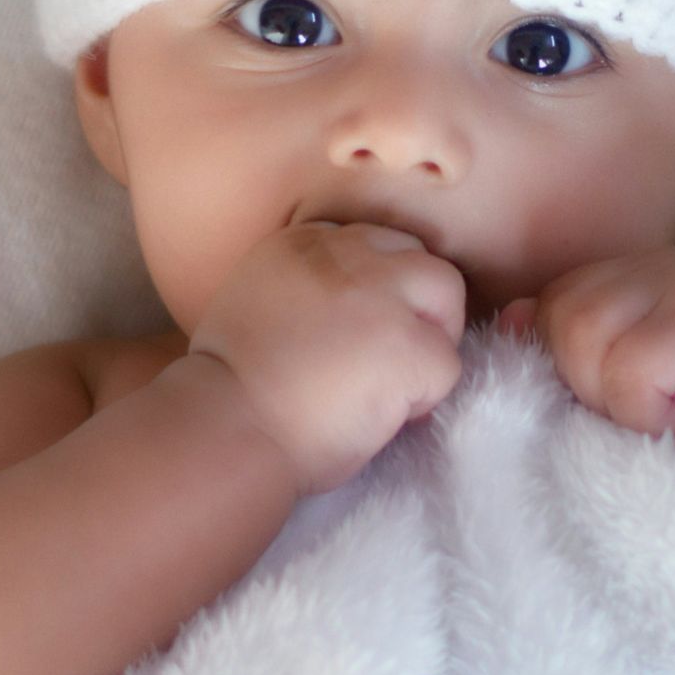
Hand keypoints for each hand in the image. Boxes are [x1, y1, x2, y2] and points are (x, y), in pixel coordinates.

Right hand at [189, 222, 466, 494]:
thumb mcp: (256, 301)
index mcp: (304, 242)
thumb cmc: (230, 390)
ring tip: (397, 384)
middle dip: (419, 308)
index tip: (360, 334)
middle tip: (390, 360)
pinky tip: (388, 417)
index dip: (381, 291)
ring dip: (433, 342)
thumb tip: (359, 307)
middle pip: (421, 260)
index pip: (376, 242)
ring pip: (448, 295)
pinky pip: (449, 364)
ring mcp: (381, 297)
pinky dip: (427, 396)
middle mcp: (346, 255)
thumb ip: (307, 286)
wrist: (225, 431)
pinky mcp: (408, 346)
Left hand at [495, 247, 674, 435]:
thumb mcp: (613, 383)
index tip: (621, 397)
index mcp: (625, 274)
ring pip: (583, 340)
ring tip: (667, 410)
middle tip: (648, 407)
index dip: (566, 366)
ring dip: (618, 400)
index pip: (546, 307)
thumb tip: (508, 320)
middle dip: (587, 383)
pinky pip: (628, 370)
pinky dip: (647, 411)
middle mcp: (653, 263)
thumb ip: (560, 347)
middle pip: (558, 319)